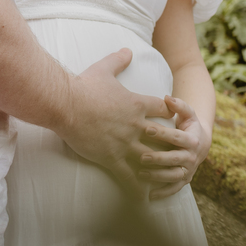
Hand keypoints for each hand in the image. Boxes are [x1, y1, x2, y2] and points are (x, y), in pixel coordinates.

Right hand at [57, 49, 173, 194]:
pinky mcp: (112, 158)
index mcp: (136, 104)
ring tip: (170, 175)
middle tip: (181, 149)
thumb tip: (128, 49)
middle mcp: (136, 125)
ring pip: (152, 158)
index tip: (173, 118)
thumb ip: (118, 60)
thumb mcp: (103, 68)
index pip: (164, 110)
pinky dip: (139, 187)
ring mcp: (125, 143)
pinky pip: (130, 176)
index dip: (170, 113)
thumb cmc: (83, 85)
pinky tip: (145, 196)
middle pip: (165, 136)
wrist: (64, 104)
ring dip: (162, 166)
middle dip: (174, 143)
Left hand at [139, 96, 211, 200]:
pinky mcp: (184, 180)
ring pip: (173, 176)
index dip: (162, 133)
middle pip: (174, 159)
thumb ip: (179, 105)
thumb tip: (167, 98)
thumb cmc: (188, 124)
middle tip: (140, 156)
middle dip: (158, 158)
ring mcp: (188, 170)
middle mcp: (192, 157)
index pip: (176, 137)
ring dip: (157, 177)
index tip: (146, 129)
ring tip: (140, 174)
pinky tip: (149, 196)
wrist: (201, 142)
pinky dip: (163, 193)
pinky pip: (174, 188)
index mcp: (192, 139)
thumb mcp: (187, 113)